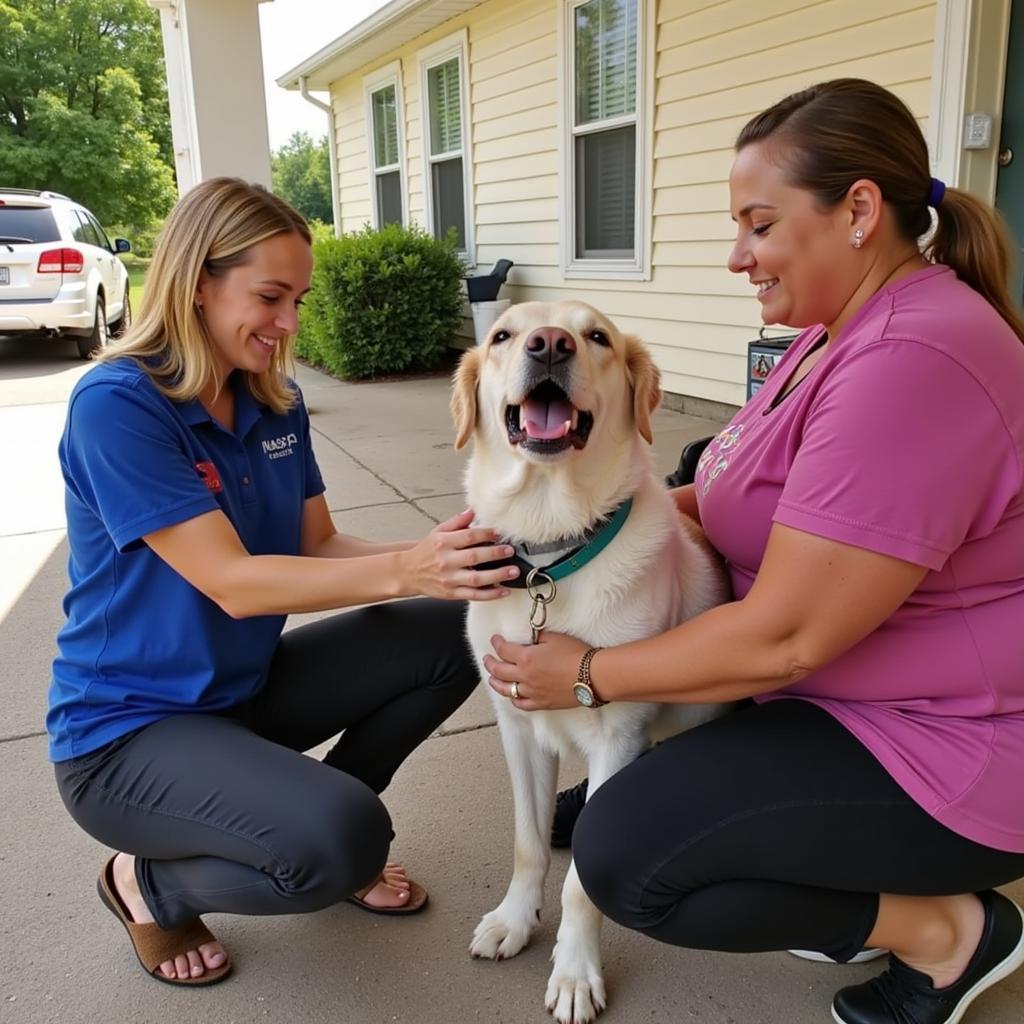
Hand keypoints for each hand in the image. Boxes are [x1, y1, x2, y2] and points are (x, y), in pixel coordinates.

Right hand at [400, 509, 519, 600]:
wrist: (408, 572)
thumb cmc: (426, 551)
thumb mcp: (438, 532)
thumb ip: (457, 522)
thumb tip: (474, 510)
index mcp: (443, 543)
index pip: (468, 536)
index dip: (485, 534)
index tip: (499, 533)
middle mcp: (446, 561)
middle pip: (474, 557)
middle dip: (495, 554)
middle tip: (510, 550)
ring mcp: (449, 579)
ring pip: (476, 579)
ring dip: (497, 575)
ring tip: (513, 571)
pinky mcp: (451, 593)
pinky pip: (474, 595)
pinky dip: (490, 594)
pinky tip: (503, 590)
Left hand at [483, 631, 588, 709]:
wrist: (592, 675)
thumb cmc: (576, 654)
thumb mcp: (555, 637)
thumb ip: (538, 637)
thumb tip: (531, 638)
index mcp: (526, 657)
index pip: (503, 650)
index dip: (496, 643)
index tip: (495, 639)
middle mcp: (524, 676)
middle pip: (499, 671)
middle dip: (490, 663)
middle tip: (487, 658)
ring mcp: (532, 692)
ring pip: (506, 690)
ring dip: (495, 682)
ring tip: (492, 678)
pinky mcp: (541, 703)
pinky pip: (521, 704)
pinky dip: (514, 699)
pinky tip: (512, 695)